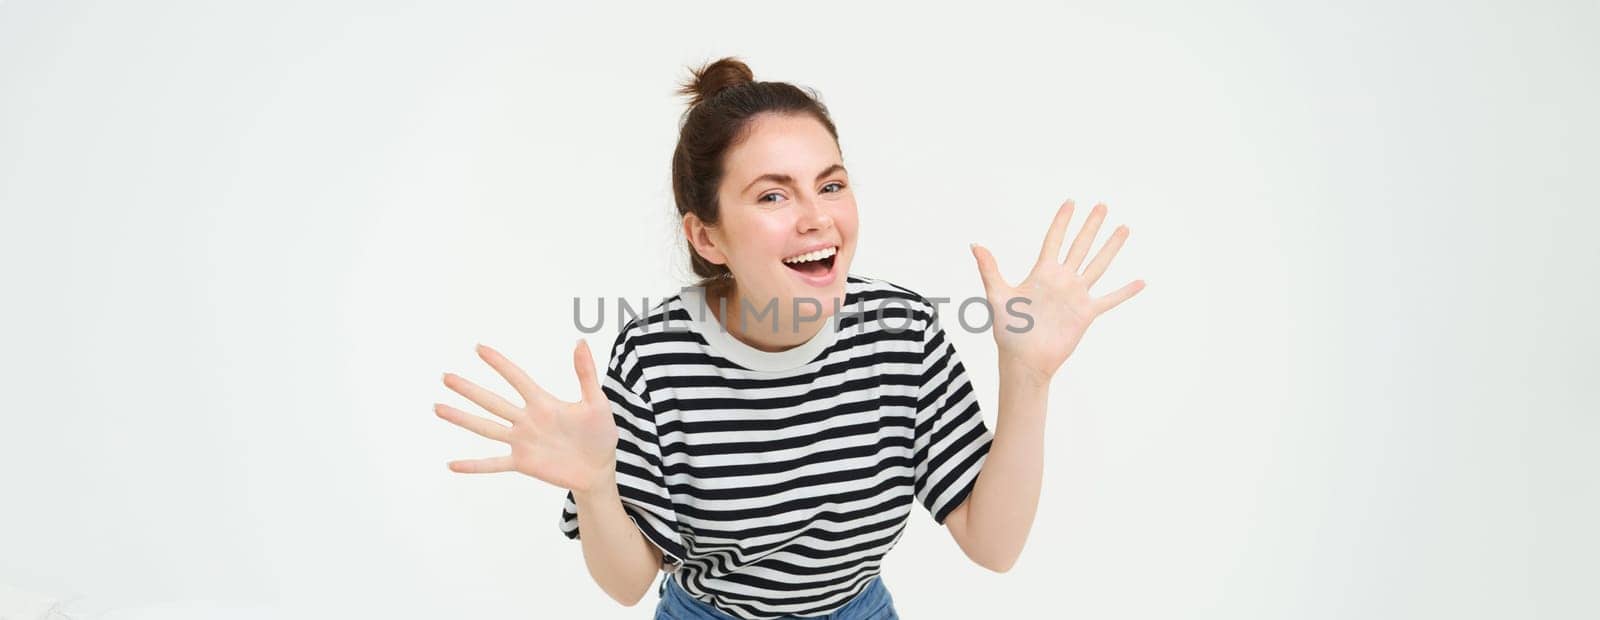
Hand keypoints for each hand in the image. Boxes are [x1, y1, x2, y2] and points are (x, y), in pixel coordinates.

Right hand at [435, 340, 617, 492]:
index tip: (479, 348)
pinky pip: (494, 463)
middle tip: (446, 376)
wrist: (599, 468)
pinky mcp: (523, 463)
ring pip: (486, 428)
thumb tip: (581, 341)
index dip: (499, 363)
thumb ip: (586, 374)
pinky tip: (452, 464)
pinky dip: (474, 465)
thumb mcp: (596, 403)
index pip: (517, 378)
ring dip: (462, 419)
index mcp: (543, 403)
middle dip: (469, 389)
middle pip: (492, 401)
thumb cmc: (600, 434)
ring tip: (438, 407)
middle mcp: (526, 420)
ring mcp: (522, 442)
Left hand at [970, 200, 1145, 383]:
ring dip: (1111, 247)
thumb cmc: (1007, 331)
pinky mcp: (1085, 314)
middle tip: (1102, 205)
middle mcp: (1062, 280)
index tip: (1070, 202)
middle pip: (1080, 246)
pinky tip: (1141, 281)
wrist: (1024, 360)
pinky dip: (1125, 291)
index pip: (1054, 240)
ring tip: (1124, 228)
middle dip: (1091, 226)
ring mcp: (1076, 296)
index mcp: (1041, 273)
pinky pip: (1109, 299)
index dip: (1062, 222)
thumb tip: (975, 244)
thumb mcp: (997, 295)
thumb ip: (989, 269)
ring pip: (1098, 265)